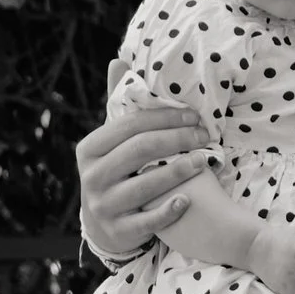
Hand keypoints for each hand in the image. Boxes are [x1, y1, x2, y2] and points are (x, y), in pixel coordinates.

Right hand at [77, 85, 213, 261]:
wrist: (103, 226)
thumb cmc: (117, 172)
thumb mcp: (111, 142)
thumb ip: (118, 105)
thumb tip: (119, 61)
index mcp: (89, 149)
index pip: (130, 126)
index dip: (165, 118)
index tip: (194, 116)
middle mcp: (91, 177)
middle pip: (140, 151)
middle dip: (177, 140)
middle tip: (205, 135)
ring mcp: (103, 207)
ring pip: (146, 185)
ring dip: (180, 171)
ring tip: (205, 160)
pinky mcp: (119, 232)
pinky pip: (148, 221)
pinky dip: (169, 210)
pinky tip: (188, 199)